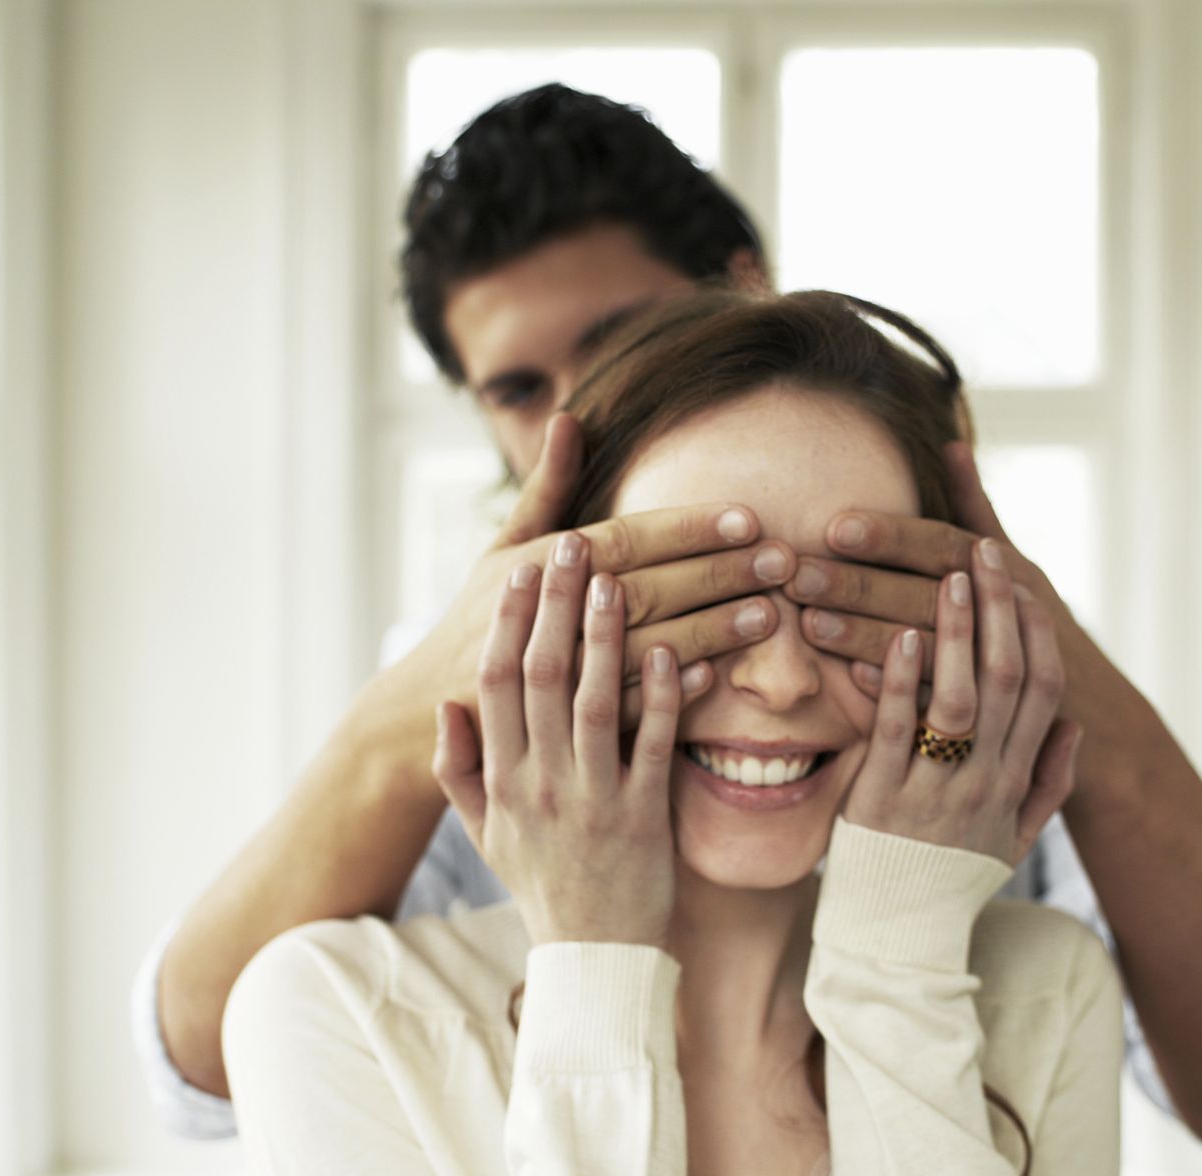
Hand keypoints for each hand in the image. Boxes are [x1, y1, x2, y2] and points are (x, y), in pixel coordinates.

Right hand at [411, 413, 793, 728]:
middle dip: (715, 574)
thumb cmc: (478, 624)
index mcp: (530, 573)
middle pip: (644, 594)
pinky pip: (623, 716)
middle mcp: (544, 625)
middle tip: (778, 558)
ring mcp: (556, 680)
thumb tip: (570, 416)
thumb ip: (546, 490)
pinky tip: (716, 675)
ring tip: (768, 613)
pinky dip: (667, 693)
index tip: (743, 517)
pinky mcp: (563, 733)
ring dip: (709, 631)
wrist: (422, 720)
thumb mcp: (500, 552)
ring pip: (644, 652)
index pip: (622, 543)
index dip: (683, 530)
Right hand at [433, 532, 685, 947]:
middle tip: (570, 546)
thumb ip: (457, 773)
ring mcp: (591, 799)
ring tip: (615, 580)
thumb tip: (444, 709)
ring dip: (604, 636)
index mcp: (501, 780)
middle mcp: (539, 783)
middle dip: (553, 607)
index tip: (519, 570)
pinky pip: (650, 746)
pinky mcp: (642, 817)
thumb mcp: (484, 835)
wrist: (593, 959)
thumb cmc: (542, 888)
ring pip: (592, 701)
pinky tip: (671, 650)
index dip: (505, 623)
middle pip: (540, 677)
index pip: (493, 684)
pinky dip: (659, 697)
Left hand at [785, 441, 1098, 732]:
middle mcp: (1010, 617)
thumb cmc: (1041, 633)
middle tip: (799, 572)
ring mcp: (999, 670)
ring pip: (927, 649)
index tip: (836, 526)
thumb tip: (950, 443)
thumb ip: (978, 509)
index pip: (944, 547)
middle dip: (861, 584)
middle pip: (927, 596)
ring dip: (868, 636)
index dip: (892, 536)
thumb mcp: (1020, 567)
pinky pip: (940, 706)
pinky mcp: (986, 719)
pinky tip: (853, 678)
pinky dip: (900, 690)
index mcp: (1012, 575)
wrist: (1099, 724)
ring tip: (810, 623)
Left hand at [841, 537, 1080, 866]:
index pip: (1044, 693)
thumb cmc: (951, 882)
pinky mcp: (883, 799)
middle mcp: (984, 781)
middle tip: (986, 553)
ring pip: (959, 698)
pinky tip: (901, 634)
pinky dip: (903, 680)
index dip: (1036, 634)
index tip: (1022, 584)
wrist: (897, 940)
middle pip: (1006, 681)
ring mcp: (935, 790)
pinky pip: (899, 729)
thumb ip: (1048, 785)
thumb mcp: (1014, 841)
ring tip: (949, 575)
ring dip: (957, 631)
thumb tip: (1075, 728)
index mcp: (1015, 782)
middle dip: (999, 611)